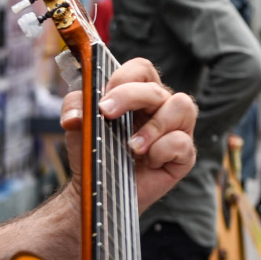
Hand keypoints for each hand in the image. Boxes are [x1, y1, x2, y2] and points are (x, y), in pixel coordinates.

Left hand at [61, 58, 197, 210]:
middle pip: (158, 88)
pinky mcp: (185, 154)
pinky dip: (161, 151)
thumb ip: (75, 105)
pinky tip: (149, 162)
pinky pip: (182, 141)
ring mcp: (177, 130)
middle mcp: (162, 108)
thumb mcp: (78, 124)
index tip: (103, 100)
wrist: (98, 189)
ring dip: (153, 126)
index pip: (142, 69)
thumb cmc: (94, 153)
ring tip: (132, 146)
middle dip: (130, 97)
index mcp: (139, 95)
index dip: (124, 78)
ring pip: (183, 106)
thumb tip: (78, 113)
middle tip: (106, 114)